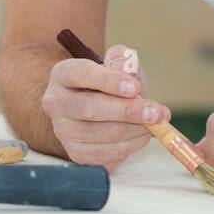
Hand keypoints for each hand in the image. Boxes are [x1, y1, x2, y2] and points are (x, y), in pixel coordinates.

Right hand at [42, 44, 169, 170]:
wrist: (99, 107)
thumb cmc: (110, 82)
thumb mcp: (117, 63)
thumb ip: (123, 60)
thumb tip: (127, 68)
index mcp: (63, 74)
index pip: (81, 74)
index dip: (109, 80)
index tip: (135, 88)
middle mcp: (56, 103)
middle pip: (90, 108)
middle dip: (127, 111)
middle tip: (156, 113)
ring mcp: (64, 131)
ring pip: (102, 134)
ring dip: (134, 130)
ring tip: (156, 123)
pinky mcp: (76, 153)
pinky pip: (106, 153)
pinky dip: (131, 145)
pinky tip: (143, 134)